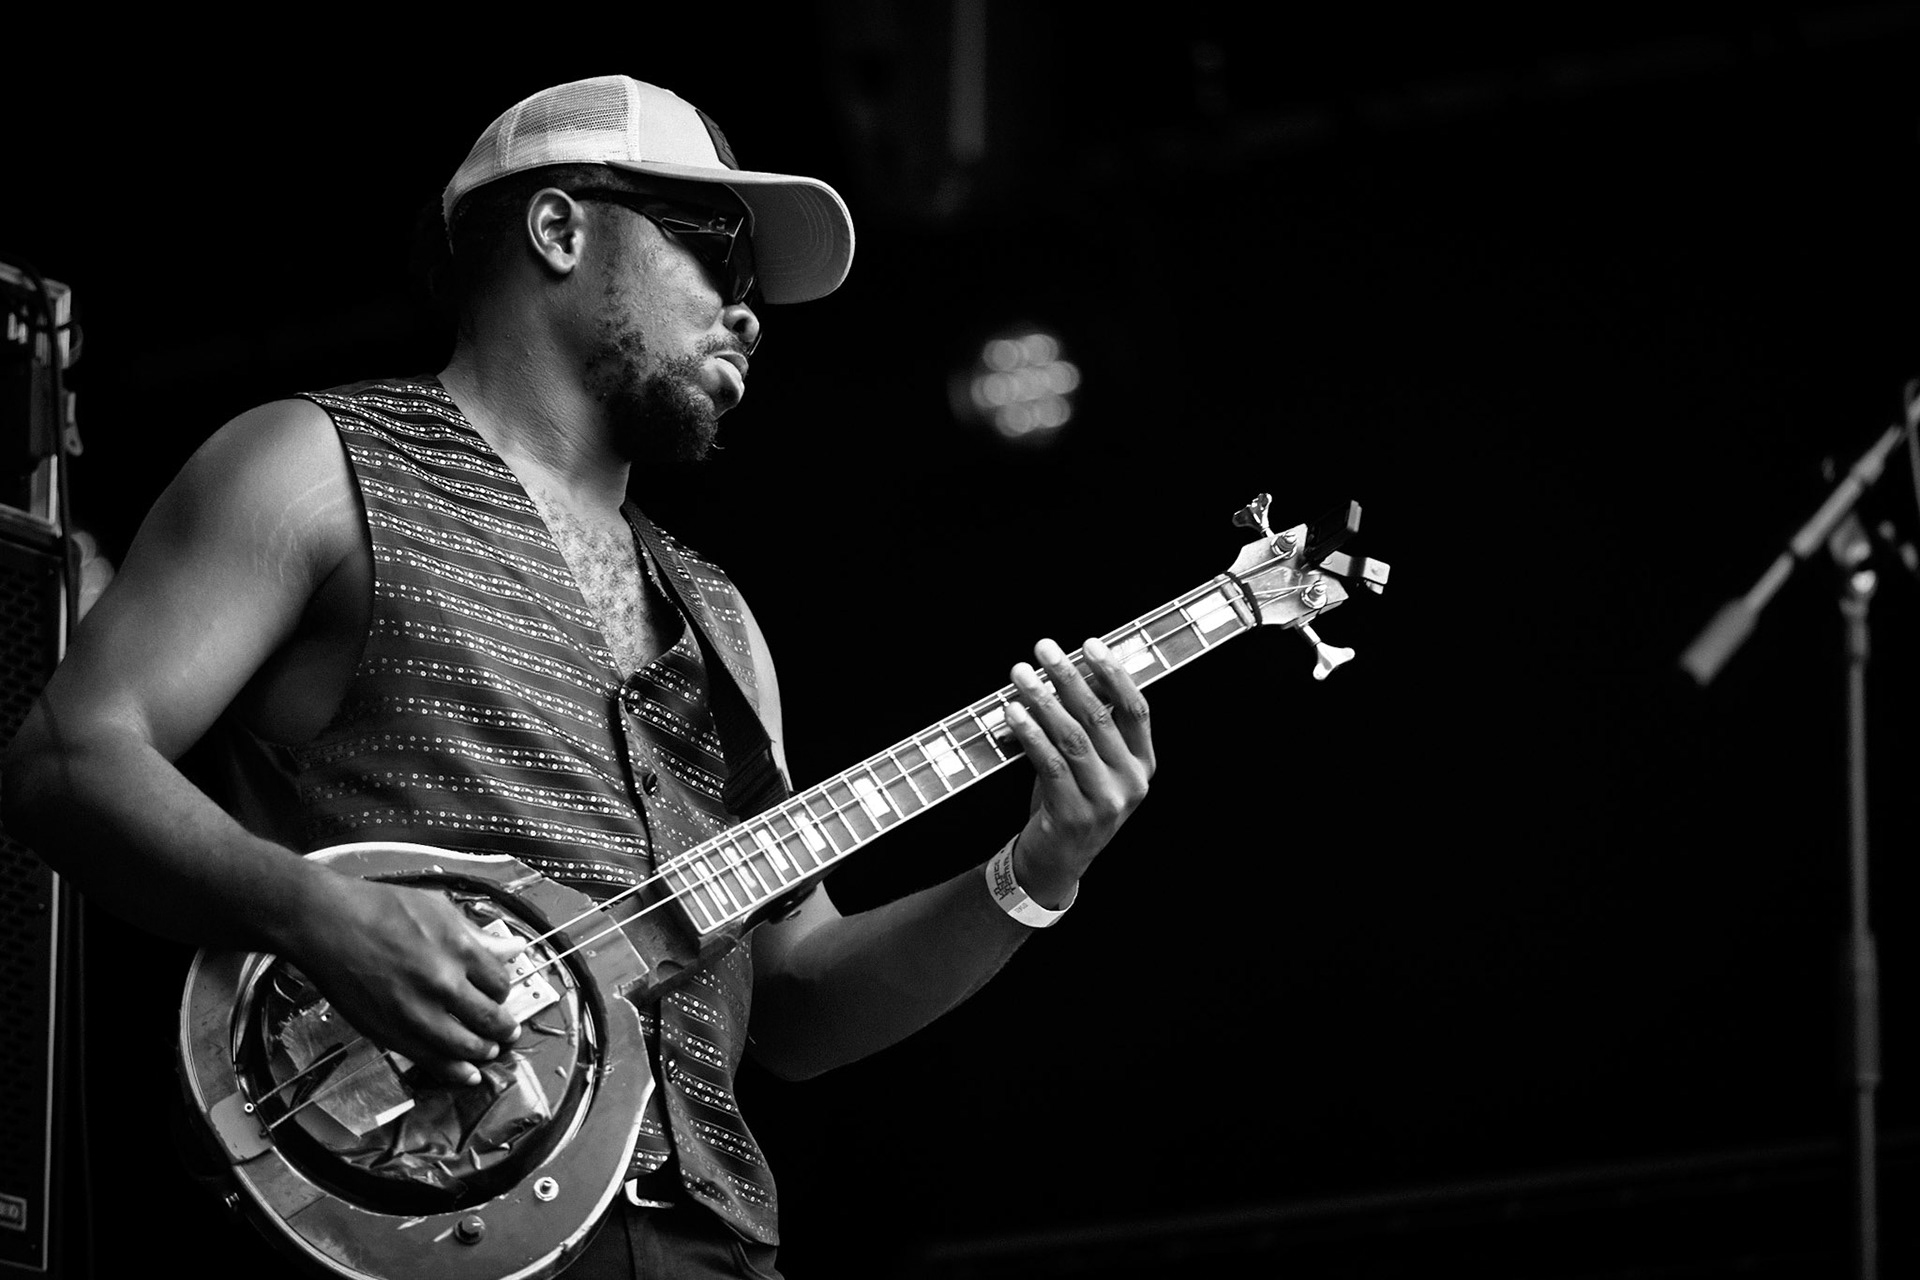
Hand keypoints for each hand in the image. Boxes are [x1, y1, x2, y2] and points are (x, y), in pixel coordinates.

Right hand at [284, 873, 526, 1085]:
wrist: (325, 923)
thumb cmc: (376, 909)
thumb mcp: (438, 909)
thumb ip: (477, 935)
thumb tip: (512, 946)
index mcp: (459, 949)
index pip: (500, 982)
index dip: (504, 991)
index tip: (501, 995)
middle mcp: (442, 984)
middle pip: (490, 1018)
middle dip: (503, 1027)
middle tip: (508, 1031)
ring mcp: (417, 1012)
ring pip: (466, 1046)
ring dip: (484, 1052)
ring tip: (490, 1051)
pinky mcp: (391, 1032)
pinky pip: (432, 1060)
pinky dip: (455, 1071)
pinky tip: (467, 1073)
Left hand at [1004, 636, 1154, 905]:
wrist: (1055, 862)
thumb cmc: (1070, 800)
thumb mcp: (1089, 763)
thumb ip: (1087, 725)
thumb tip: (1069, 669)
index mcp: (1143, 765)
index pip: (1136, 710)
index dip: (1114, 674)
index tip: (1090, 644)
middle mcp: (1131, 783)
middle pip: (1100, 718)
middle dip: (1068, 677)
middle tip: (1044, 649)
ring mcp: (1105, 802)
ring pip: (1072, 738)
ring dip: (1042, 700)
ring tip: (1020, 674)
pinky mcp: (1073, 815)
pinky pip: (1049, 764)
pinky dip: (1030, 734)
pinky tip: (1013, 712)